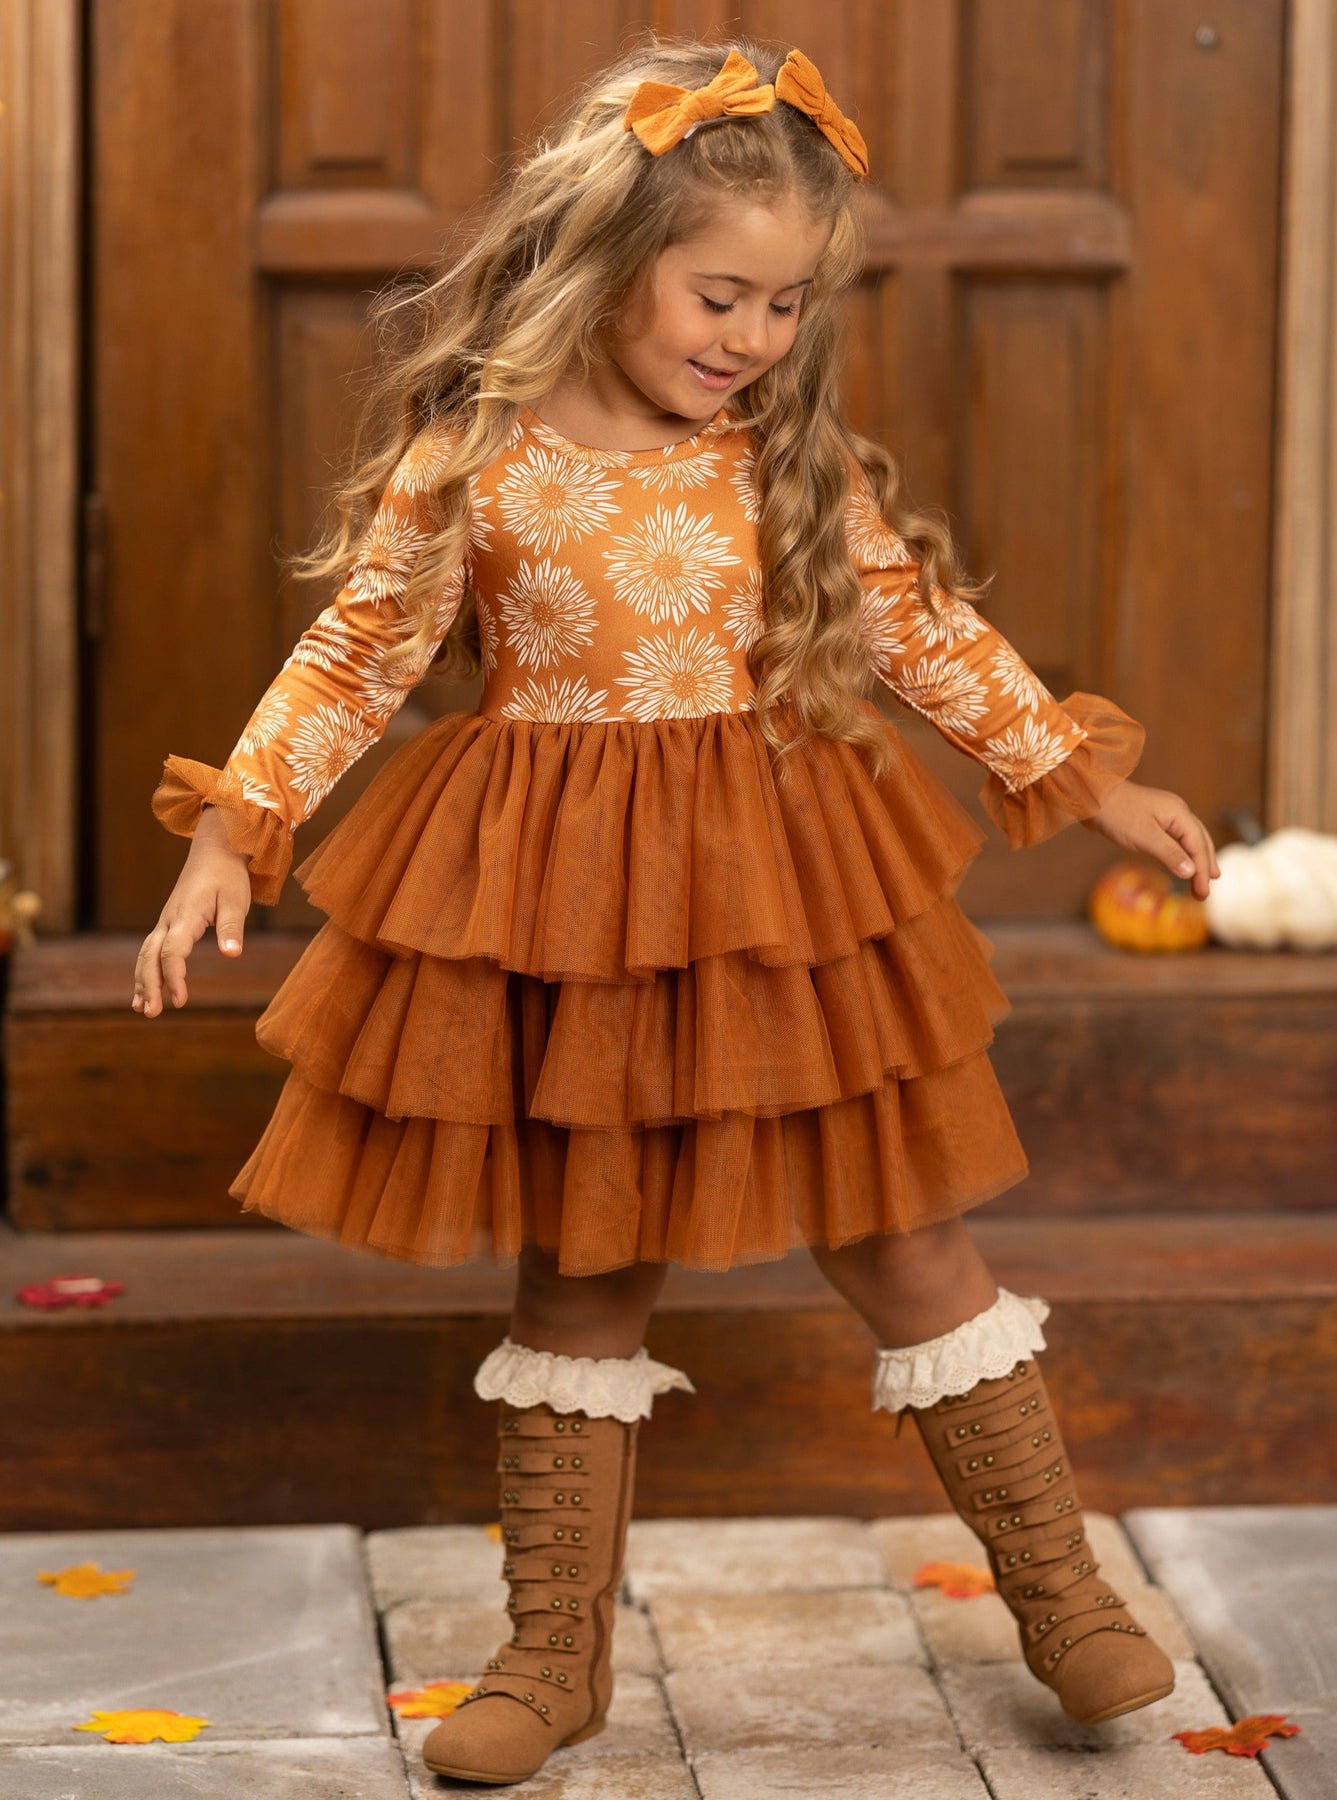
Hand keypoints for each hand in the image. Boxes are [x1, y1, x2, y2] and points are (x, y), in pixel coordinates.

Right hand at [132, 806, 251, 1016]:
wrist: (215, 850)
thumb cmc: (228, 875)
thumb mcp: (235, 899)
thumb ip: (232, 926)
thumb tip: (232, 953)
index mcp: (185, 915)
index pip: (172, 951)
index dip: (174, 977)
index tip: (179, 1001)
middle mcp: (169, 920)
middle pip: (150, 956)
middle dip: (149, 985)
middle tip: (151, 1013)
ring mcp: (165, 921)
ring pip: (145, 954)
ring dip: (142, 981)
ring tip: (141, 1009)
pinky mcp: (169, 923)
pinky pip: (151, 950)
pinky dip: (145, 971)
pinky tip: (144, 992)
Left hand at [1083, 779, 1219, 899]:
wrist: (1092, 795)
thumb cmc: (1117, 814)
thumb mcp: (1144, 836)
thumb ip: (1169, 853)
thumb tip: (1191, 872)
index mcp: (1179, 813)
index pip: (1198, 845)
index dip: (1202, 870)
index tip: (1202, 893)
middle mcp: (1177, 812)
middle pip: (1199, 841)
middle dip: (1205, 866)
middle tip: (1205, 891)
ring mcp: (1166, 815)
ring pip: (1190, 839)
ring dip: (1197, 860)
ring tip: (1205, 878)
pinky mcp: (1154, 820)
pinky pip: (1176, 839)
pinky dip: (1183, 853)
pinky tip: (1183, 862)